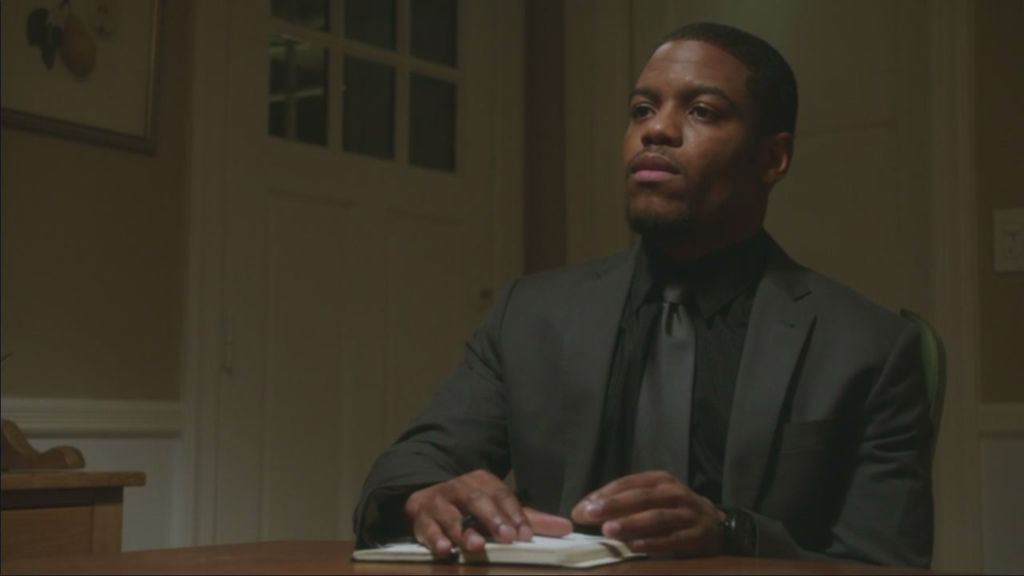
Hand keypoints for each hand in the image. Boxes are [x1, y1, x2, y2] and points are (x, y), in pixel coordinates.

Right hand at [405, 469, 571, 556]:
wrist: (426, 499)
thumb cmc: (470, 508)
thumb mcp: (499, 510)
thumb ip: (530, 520)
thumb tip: (567, 528)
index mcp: (483, 482)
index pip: (502, 494)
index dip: (514, 514)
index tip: (525, 535)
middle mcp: (460, 488)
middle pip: (477, 500)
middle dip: (492, 518)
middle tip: (506, 537)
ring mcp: (439, 502)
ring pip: (451, 514)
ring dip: (463, 531)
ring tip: (476, 546)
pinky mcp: (420, 517)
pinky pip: (426, 526)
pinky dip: (434, 538)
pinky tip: (444, 550)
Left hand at [570, 471, 724, 556]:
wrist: (715, 524)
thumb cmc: (673, 510)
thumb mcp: (652, 498)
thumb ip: (624, 503)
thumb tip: (586, 510)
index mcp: (659, 480)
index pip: (627, 483)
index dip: (603, 495)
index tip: (581, 508)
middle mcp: (673, 493)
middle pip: (640, 497)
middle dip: (612, 506)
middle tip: (589, 514)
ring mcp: (686, 513)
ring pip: (656, 517)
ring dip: (631, 523)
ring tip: (608, 530)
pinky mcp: (696, 535)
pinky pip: (672, 539)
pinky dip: (653, 543)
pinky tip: (634, 546)